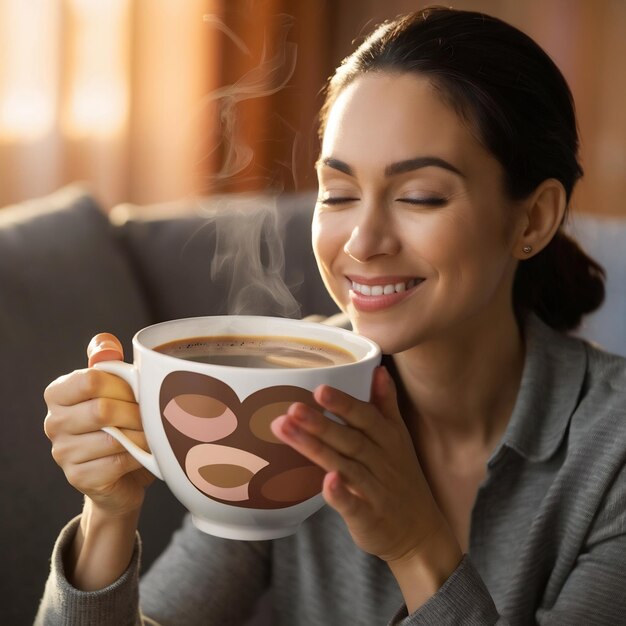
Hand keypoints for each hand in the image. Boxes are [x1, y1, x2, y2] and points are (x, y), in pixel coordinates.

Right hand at [43, 333, 153, 517]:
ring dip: (141, 434)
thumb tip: (106, 343)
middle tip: (153, 414)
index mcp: (59, 393)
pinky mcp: (79, 477)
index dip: (123, 385)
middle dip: (136, 411)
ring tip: (153, 432)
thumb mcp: (115, 387)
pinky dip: (139, 455)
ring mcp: (63, 452)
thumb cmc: (121, 422)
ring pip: (111, 438)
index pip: (90, 380)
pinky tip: (146, 452)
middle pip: (102, 410)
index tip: (140, 390)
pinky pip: (117, 462)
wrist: (122, 473)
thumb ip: (109, 362)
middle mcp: (54, 422)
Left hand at [270, 366, 448, 563]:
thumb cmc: (401, 478)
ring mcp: (375, 490)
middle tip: (292, 408)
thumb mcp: (399, 438)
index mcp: (388, 438)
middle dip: (320, 423)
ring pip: (344, 466)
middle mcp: (382, 461)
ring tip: (287, 431)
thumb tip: (379, 369)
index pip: (365, 416)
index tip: (319, 389)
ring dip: (316, 449)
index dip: (343, 403)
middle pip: (349, 439)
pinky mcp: (368, 517)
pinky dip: (339, 494)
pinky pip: (353, 505)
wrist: (420, 532)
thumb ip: (386, 404)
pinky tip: (325, 482)